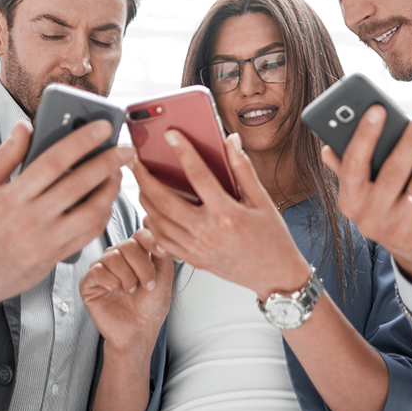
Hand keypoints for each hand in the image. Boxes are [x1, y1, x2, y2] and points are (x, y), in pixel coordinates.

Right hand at [0, 119, 133, 313]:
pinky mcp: (55, 258)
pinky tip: (106, 198)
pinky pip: (88, 235)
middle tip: (127, 148)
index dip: (82, 141)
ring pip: (91, 214)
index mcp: (10, 198)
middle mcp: (31, 221)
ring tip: (118, 172)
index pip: (54, 162)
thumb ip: (4, 156)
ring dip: (110, 191)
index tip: (103, 126)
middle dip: (108, 163)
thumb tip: (25, 126)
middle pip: (79, 186)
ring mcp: (46, 242)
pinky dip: (103, 215)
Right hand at [80, 229, 172, 352]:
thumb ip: (161, 250)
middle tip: (147, 285)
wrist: (140, 332)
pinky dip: (109, 281)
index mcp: (136, 254)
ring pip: (112, 256)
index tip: (160, 253)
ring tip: (131, 291)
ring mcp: (102, 269)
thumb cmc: (151, 306)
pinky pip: (96, 270)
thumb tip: (152, 223)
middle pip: (128, 245)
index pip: (140, 234)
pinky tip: (114, 291)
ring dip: (127, 277)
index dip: (150, 240)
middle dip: (142, 266)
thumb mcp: (164, 275)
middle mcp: (118, 258)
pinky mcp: (88, 284)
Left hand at [133, 131, 310, 299]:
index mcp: (227, 213)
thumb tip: (231, 141)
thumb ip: (243, 169)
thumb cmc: (273, 239)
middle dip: (145, 177)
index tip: (170, 134)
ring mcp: (197, 248)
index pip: (198, 175)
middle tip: (135, 160)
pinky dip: (152, 224)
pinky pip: (163, 241)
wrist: (276, 276)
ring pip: (158, 221)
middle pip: (165, 200)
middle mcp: (207, 232)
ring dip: (145, 199)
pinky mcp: (193, 260)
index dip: (183, 151)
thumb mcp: (263, 200)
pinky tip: (150, 212)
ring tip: (140, 182)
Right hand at [321, 107, 411, 294]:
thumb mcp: (361, 192)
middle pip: (394, 171)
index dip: (364, 135)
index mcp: (350, 202)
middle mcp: (371, 218)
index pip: (353, 164)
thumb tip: (327, 148)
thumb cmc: (384, 207)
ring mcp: (399, 229)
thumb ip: (346, 168)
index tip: (378, 109)